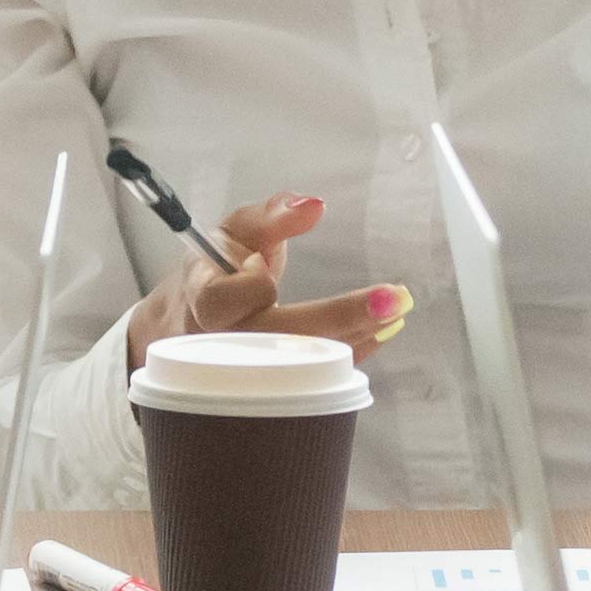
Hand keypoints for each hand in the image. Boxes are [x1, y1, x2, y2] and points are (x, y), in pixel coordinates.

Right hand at [118, 189, 402, 371]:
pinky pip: (316, 377)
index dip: (252, 286)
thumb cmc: (219, 266)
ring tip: (396, 313)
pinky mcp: (275, 384)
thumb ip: (271, 216)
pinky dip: (351, 354)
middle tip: (395, 299)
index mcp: (202, 300)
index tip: (265, 266)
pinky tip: (381, 333)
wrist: (194, 316)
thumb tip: (313, 206)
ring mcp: (249, 372)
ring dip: (356, 338)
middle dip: (341, 320)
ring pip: (303, 365)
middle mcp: (222, 345)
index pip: (224, 300)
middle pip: (278, 341)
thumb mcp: (236, 231)